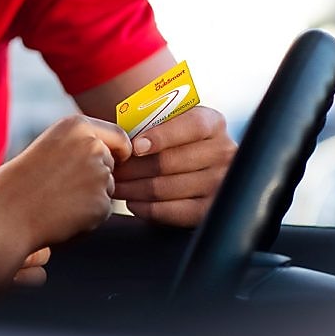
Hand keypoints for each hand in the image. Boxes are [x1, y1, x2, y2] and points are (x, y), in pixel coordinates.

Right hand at [0, 115, 130, 290]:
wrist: (7, 212)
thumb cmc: (22, 182)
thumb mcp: (51, 146)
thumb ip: (79, 145)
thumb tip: (111, 153)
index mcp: (76, 125)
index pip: (119, 136)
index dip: (120, 151)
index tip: (118, 160)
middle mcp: (92, 145)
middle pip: (111, 164)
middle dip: (97, 176)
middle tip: (62, 187)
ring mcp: (99, 174)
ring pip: (108, 188)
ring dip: (92, 197)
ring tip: (58, 201)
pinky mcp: (102, 203)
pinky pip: (103, 211)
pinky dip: (88, 217)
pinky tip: (63, 215)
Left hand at [112, 106, 235, 226]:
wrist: (200, 168)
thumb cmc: (176, 143)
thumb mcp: (172, 125)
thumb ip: (154, 124)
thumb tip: (122, 137)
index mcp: (213, 124)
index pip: (191, 126)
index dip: (161, 136)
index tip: (135, 146)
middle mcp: (223, 152)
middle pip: (169, 161)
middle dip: (132, 167)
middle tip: (111, 169)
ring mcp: (220, 183)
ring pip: (165, 187)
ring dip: (133, 189)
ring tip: (115, 186)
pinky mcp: (211, 209)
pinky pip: (172, 211)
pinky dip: (147, 208)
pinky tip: (132, 202)